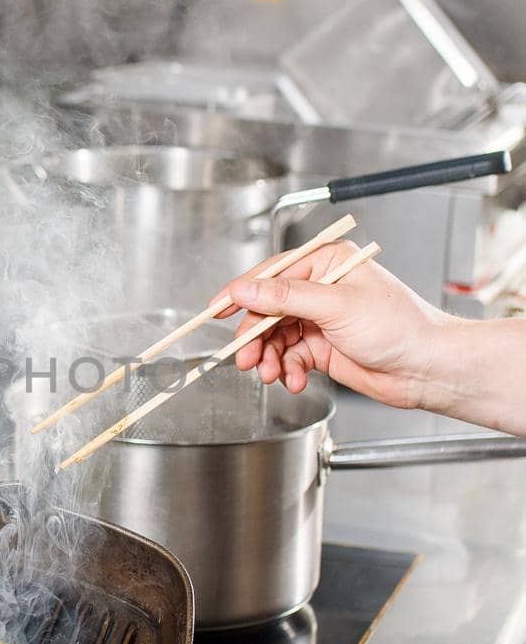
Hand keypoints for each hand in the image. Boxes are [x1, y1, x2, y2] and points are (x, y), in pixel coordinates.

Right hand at [220, 239, 451, 407]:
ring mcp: (321, 319)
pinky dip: (287, 370)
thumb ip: (286, 298)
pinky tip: (293, 380)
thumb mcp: (337, 306)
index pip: (272, 274)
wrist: (426, 369)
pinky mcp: (323, 347)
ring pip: (275, 336)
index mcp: (327, 264)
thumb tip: (246, 288)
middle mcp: (321, 289)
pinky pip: (290, 356)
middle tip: (246, 357)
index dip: (241, 292)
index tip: (217, 308)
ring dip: (269, 357)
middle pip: (268, 309)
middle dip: (255, 336)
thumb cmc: (400, 327)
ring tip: (270, 374)